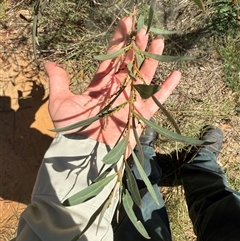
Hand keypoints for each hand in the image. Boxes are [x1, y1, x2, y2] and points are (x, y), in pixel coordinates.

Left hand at [45, 17, 180, 146]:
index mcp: (101, 84)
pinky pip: (157, 100)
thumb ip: (58, 81)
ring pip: (144, 77)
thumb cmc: (73, 129)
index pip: (112, 58)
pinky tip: (176, 74)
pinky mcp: (141, 115)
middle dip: (137, 46)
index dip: (119, 40)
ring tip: (159, 43)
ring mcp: (131, 101)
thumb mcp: (61, 103)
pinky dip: (166, 89)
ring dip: (152, 60)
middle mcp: (117, 89)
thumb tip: (48, 62)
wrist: (86, 153)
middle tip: (144, 30)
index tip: (126, 23)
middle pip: (130, 64)